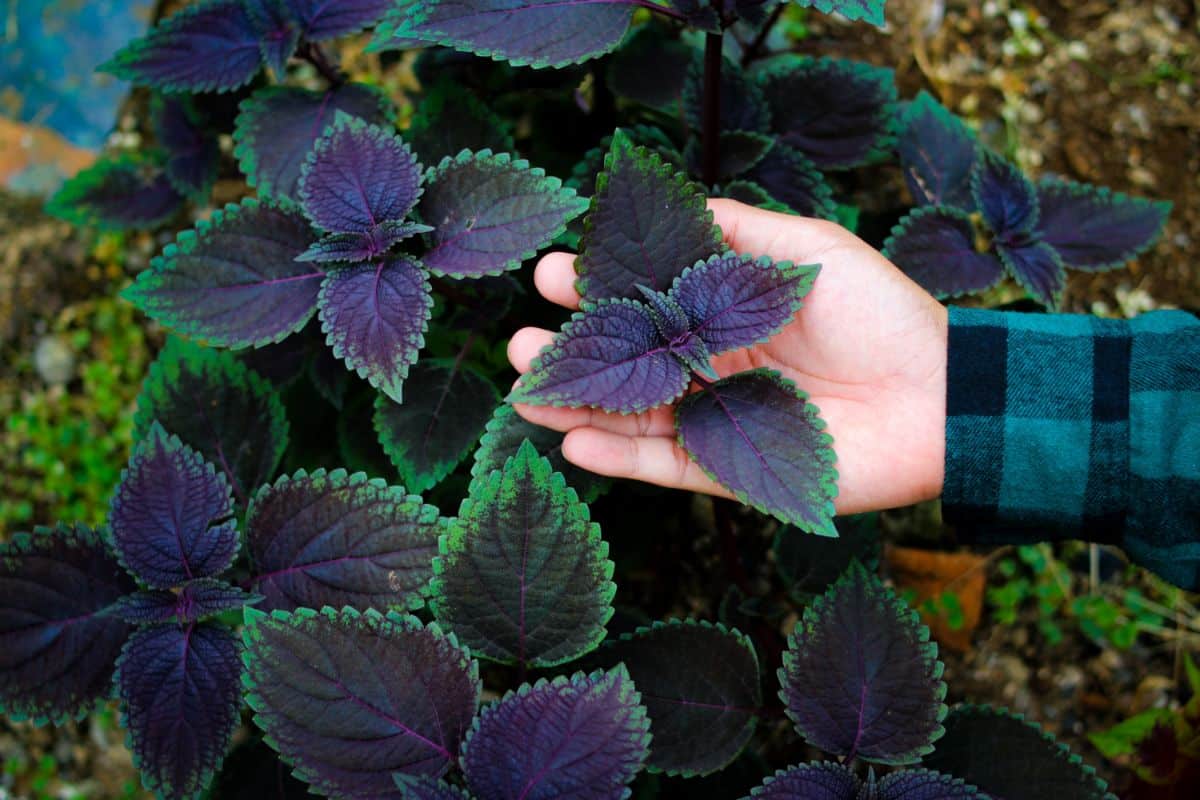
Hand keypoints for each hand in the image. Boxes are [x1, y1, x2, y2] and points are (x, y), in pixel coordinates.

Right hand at [508, 199, 947, 514]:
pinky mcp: (732, 471)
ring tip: (527, 391)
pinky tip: (575, 440)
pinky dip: (620, 458)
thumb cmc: (880, 314)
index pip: (645, 301)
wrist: (939, 399)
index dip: (597, 290)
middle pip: (627, 363)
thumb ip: (738, 231)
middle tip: (520, 341)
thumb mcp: (809, 249)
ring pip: (634, 417)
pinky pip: (665, 466)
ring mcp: (719, 421)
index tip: (552, 274)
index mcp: (726, 312)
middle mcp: (713, 366)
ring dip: (578, 405)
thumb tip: (671, 204)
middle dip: (572, 352)